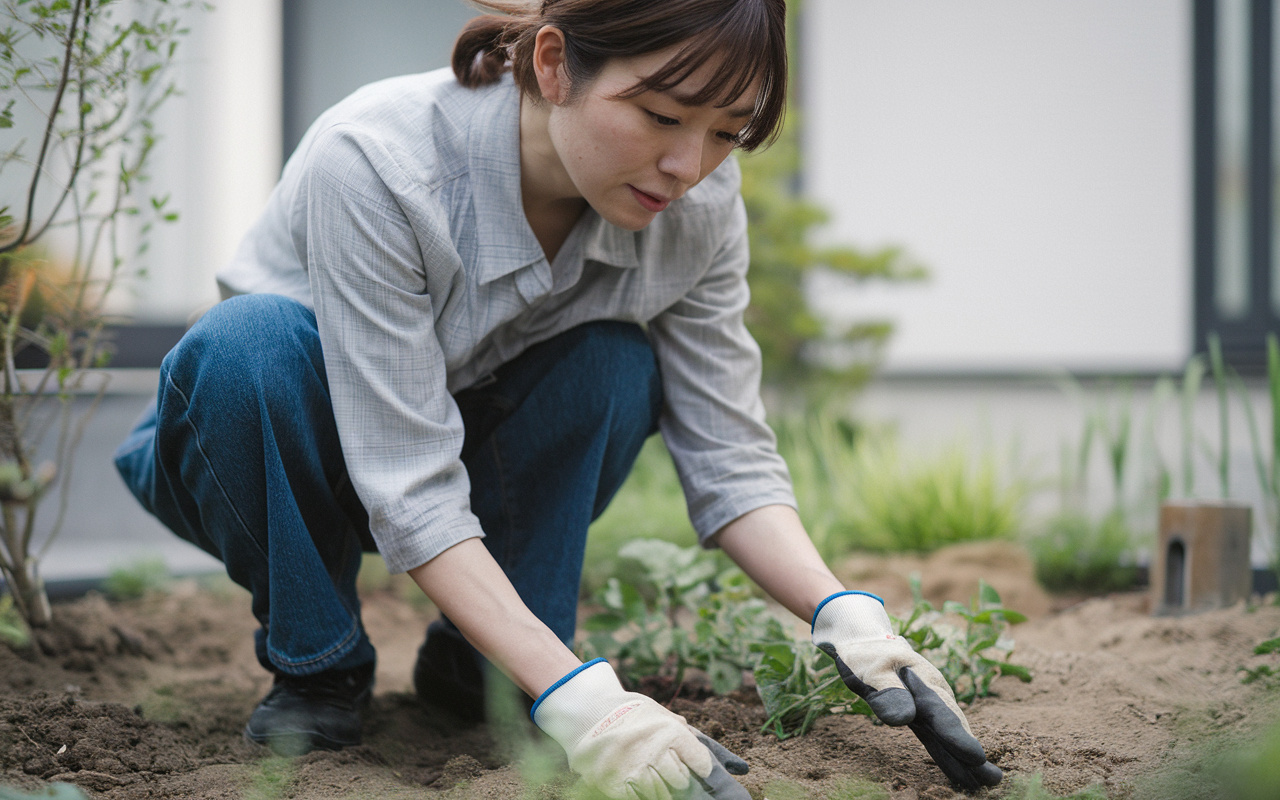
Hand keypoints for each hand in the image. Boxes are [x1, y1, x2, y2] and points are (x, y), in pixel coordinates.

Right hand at [532, 659, 750, 799]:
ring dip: (660, 789)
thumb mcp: (659, 713)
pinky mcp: (620, 785)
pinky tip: (638, 784)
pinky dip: (642, 794)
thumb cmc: (629, 712)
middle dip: (679, 780)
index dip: (701, 768)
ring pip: (662, 794)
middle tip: (666, 772)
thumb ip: (683, 732)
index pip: (700, 761)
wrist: (589, 712)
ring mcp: (638, 771)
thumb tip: (727, 759)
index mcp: (671, 732)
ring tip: (650, 776)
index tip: (698, 771)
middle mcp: (658, 752)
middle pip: (682, 781)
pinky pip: (641, 799)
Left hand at [811, 591, 1002, 790]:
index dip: (958, 737)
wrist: (866, 643)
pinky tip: (962, 774)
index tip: (976, 757)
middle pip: (955, 727)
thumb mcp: (872, 669)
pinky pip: (938, 738)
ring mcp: (930, 707)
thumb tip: (905, 719)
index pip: (943, 713)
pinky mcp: (922, 716)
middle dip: (972, 754)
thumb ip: (888, 693)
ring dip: (965, 759)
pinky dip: (950, 755)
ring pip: (949, 736)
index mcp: (925, 682)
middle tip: (994, 779)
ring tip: (988, 782)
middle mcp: (934, 696)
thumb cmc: (868, 655)